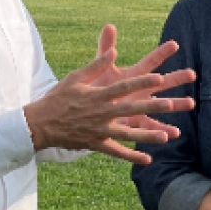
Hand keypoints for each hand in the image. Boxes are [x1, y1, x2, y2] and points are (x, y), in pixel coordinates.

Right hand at [23, 25, 194, 163]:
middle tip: (170, 104)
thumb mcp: (76, 77)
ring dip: (147, 136)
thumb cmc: (58, 97)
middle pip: (130, 109)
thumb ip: (97, 65)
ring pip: (127, 134)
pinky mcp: (96, 144)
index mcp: (97, 94)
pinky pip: (116, 152)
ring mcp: (99, 130)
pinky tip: (148, 159)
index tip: (158, 77)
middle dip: (151, 107)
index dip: (141, 82)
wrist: (40, 123)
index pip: (123, 87)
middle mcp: (101, 113)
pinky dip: (131, 156)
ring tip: (166, 136)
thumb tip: (114, 50)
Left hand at [89, 25, 190, 141]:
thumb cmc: (98, 86)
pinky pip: (151, 127)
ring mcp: (142, 106)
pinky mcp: (137, 122)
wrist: (91, 109)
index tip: (174, 44)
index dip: (160, 53)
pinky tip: (174, 133)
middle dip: (177, 78)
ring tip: (191, 103)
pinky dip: (162, 131)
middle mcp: (142, 90)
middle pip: (162, 83)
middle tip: (192, 74)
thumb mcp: (101, 68)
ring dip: (176, 104)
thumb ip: (106, 48)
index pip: (150, 62)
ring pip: (162, 105)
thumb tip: (109, 25)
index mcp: (135, 76)